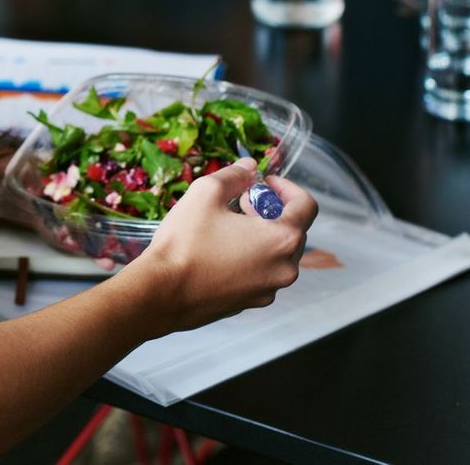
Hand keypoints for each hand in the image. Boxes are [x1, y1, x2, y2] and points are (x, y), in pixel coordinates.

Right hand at [121, 159, 317, 334]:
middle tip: (239, 202)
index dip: (287, 187)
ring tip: (228, 227)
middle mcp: (285, 268)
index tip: (262, 183)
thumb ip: (234, 175)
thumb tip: (249, 167)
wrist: (162, 294)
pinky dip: (251, 257)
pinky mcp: (253, 302)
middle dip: (270, 211)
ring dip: (261, 234)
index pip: (307, 205)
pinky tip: (220, 252)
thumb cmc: (185, 242)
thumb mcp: (205, 193)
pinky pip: (262, 272)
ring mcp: (270, 289)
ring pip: (277, 253)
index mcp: (282, 239)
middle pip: (293, 230)